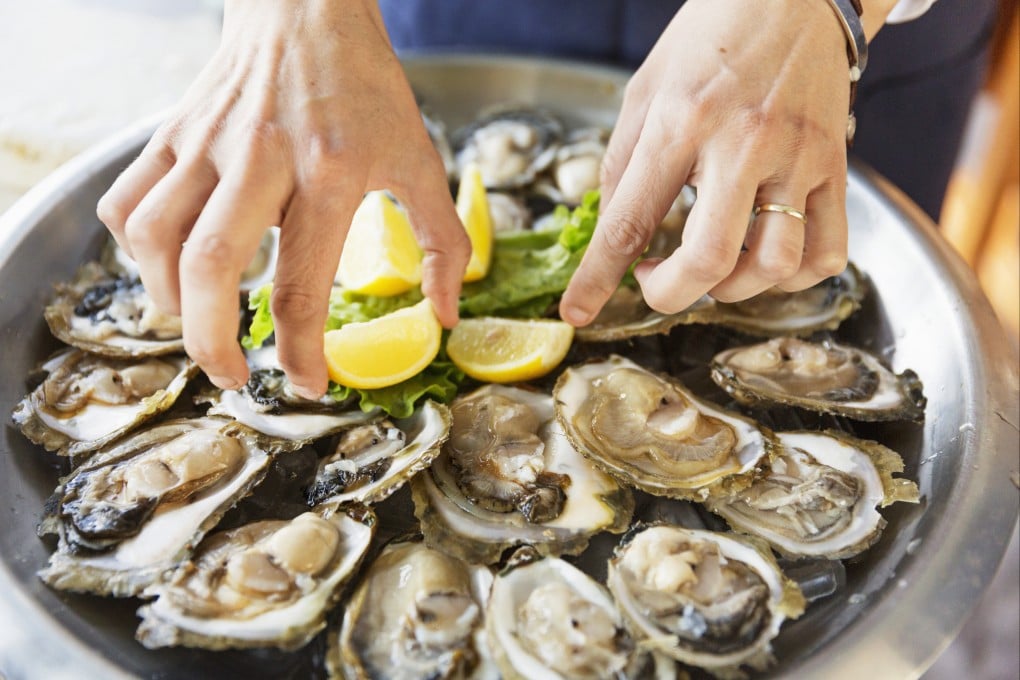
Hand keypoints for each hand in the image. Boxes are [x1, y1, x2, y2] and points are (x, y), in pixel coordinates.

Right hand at [97, 0, 468, 397]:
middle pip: (210, 269)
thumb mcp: (420, 158)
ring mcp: (207, 144)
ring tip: (201, 326)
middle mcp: (262, 159)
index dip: (300, 350)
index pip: (301, 281)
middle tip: (233, 376)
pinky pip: (128, 203)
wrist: (306, 9)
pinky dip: (137, 251)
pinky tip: (169, 269)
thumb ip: (441, 239)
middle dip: (211, 344)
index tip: (307, 383)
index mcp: (331, 173)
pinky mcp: (172, 133)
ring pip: (155, 239)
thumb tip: (442, 315)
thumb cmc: (366, 88)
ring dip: (169, 303)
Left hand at [560, 0, 858, 324]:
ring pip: (775, 264)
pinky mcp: (836, 165)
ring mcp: (796, 157)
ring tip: (713, 268)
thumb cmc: (711, 38)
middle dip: (669, 295)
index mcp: (680, 122)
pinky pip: (827, 251)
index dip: (597, 280)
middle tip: (654, 285)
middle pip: (708, 259)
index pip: (629, 222)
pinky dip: (794, 277)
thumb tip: (609, 231)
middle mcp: (742, 143)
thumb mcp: (645, 90)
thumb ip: (622, 163)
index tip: (578, 312)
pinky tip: (766, 259)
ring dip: (733, 289)